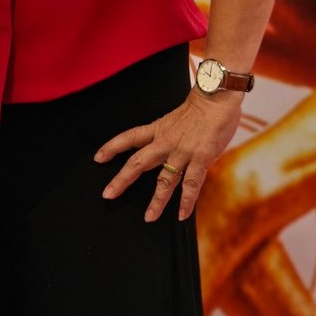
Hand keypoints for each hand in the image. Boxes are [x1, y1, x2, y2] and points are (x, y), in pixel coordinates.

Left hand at [94, 88, 242, 221]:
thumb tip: (165, 152)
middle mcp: (166, 141)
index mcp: (159, 129)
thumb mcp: (176, 119)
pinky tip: (182, 215)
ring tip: (149, 218)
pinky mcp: (201, 157)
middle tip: (107, 195)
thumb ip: (169, 137)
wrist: (217, 97)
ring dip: (157, 200)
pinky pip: (192, 184)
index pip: (130, 137)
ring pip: (165, 179)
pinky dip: (187, 201)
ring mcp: (183, 151)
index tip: (98, 158)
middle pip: (138, 162)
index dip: (112, 147)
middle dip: (122, 179)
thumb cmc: (200, 108)